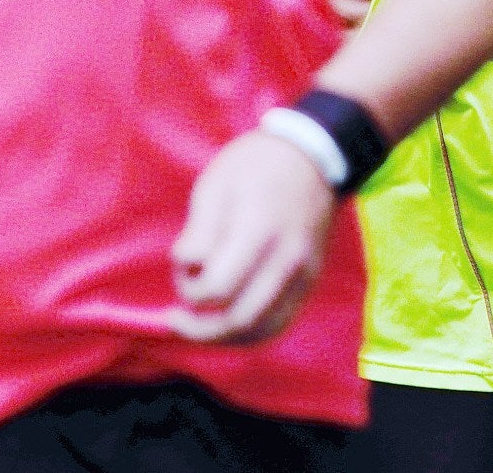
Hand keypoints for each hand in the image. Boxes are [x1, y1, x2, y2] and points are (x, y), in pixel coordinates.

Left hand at [166, 130, 335, 344]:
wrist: (316, 154)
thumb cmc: (257, 163)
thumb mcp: (215, 185)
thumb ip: (198, 234)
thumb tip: (189, 270)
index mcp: (258, 231)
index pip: (218, 288)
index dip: (188, 290)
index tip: (181, 269)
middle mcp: (286, 259)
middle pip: (240, 320)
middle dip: (199, 329)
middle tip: (175, 318)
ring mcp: (304, 272)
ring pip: (263, 331)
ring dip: (225, 338)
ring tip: (200, 328)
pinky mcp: (311, 278)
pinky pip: (281, 321)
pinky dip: (251, 332)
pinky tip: (230, 323)